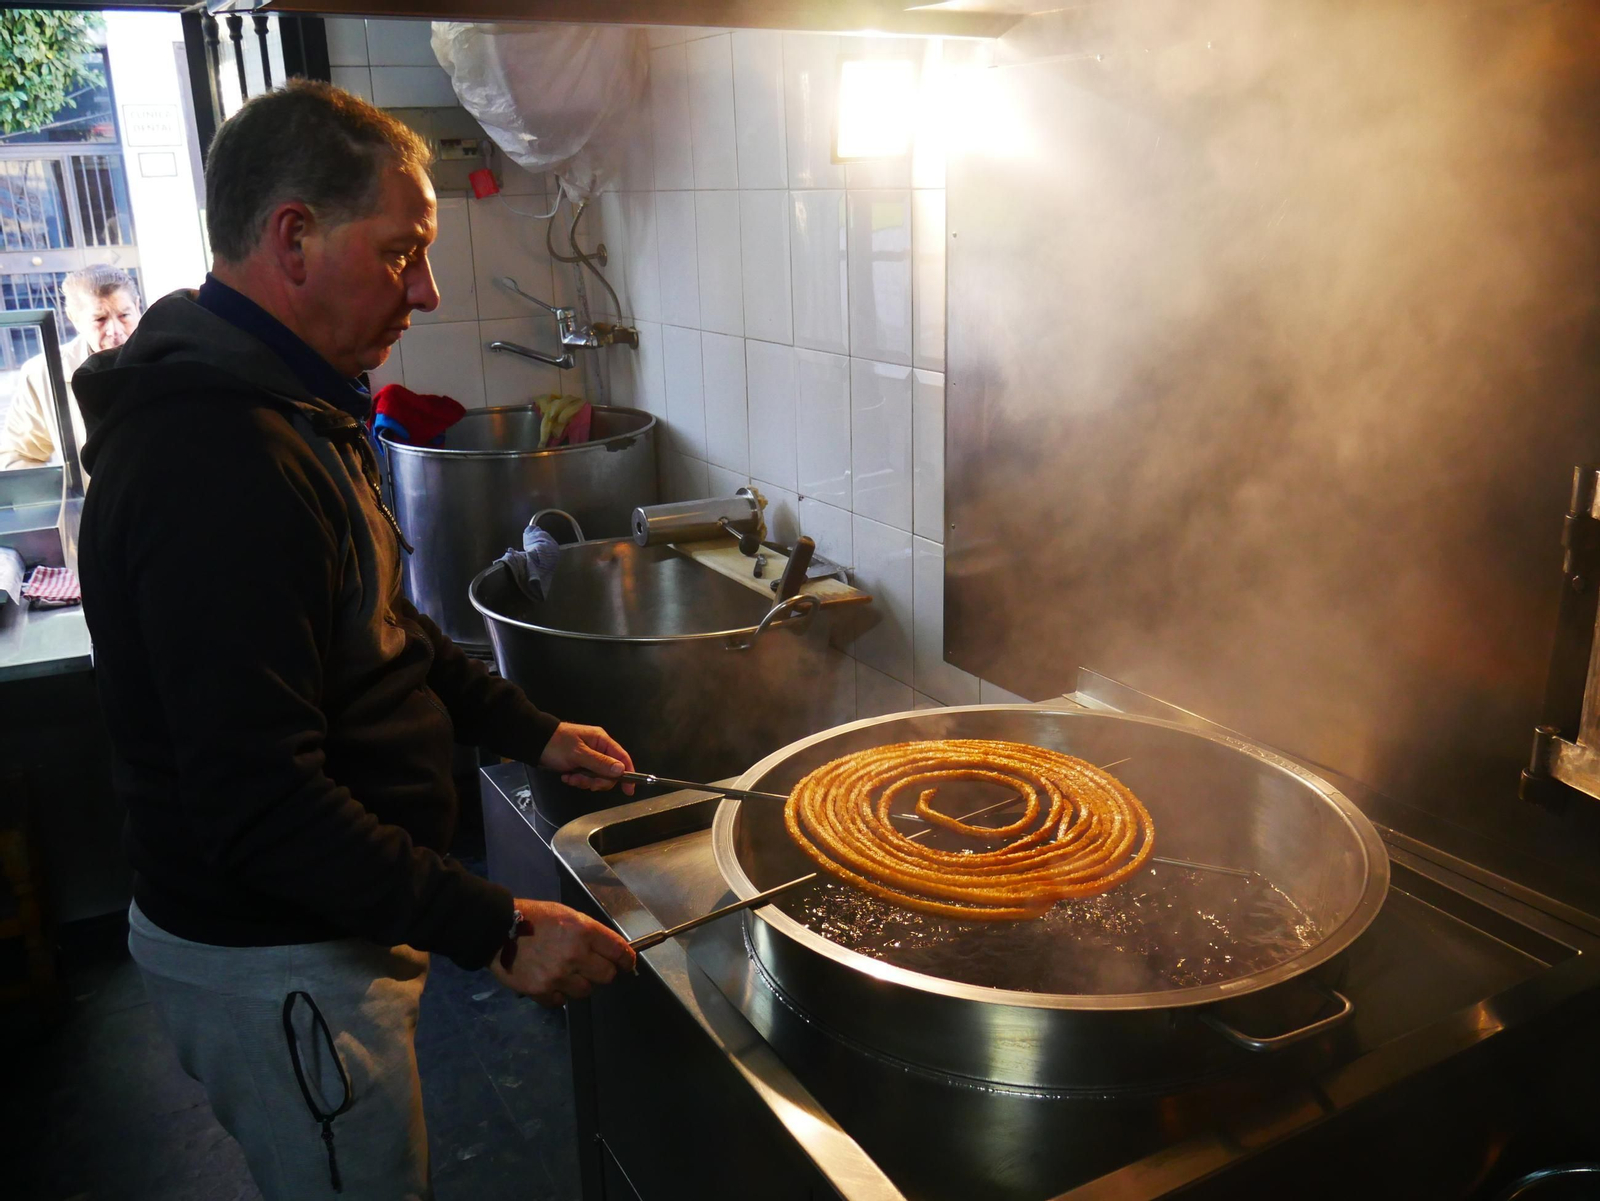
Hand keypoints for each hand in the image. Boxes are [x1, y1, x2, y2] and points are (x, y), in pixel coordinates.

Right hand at [489, 898, 635, 1006]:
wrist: (498, 929)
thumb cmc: (535, 917)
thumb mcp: (567, 915)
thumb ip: (589, 932)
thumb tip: (610, 950)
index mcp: (584, 932)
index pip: (619, 951)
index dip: (626, 960)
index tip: (626, 964)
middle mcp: (575, 955)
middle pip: (607, 976)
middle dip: (602, 972)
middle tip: (590, 967)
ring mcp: (558, 975)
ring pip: (585, 991)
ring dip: (579, 984)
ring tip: (564, 972)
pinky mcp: (541, 991)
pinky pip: (561, 1001)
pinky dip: (558, 995)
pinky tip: (550, 981)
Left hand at [539, 722, 635, 793]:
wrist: (535, 743)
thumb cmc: (557, 744)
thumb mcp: (579, 754)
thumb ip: (600, 763)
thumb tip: (621, 770)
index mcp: (602, 741)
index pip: (622, 758)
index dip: (628, 774)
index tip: (628, 790)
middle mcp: (598, 749)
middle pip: (610, 772)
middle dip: (597, 780)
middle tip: (585, 782)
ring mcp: (589, 757)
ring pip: (597, 777)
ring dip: (584, 781)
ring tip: (571, 778)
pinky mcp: (579, 765)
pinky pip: (585, 777)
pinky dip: (577, 780)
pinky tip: (566, 776)